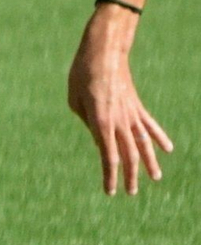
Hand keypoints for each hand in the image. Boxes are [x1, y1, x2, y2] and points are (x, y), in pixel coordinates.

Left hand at [67, 9, 172, 194]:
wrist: (103, 51)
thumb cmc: (81, 74)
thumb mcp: (75, 101)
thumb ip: (87, 122)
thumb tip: (99, 136)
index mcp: (101, 122)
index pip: (108, 156)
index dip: (109, 175)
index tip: (110, 191)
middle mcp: (119, 121)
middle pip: (128, 154)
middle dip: (129, 176)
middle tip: (130, 193)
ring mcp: (131, 113)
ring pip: (143, 143)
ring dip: (149, 162)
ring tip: (156, 178)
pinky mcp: (136, 105)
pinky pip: (149, 125)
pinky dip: (159, 137)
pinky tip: (169, 150)